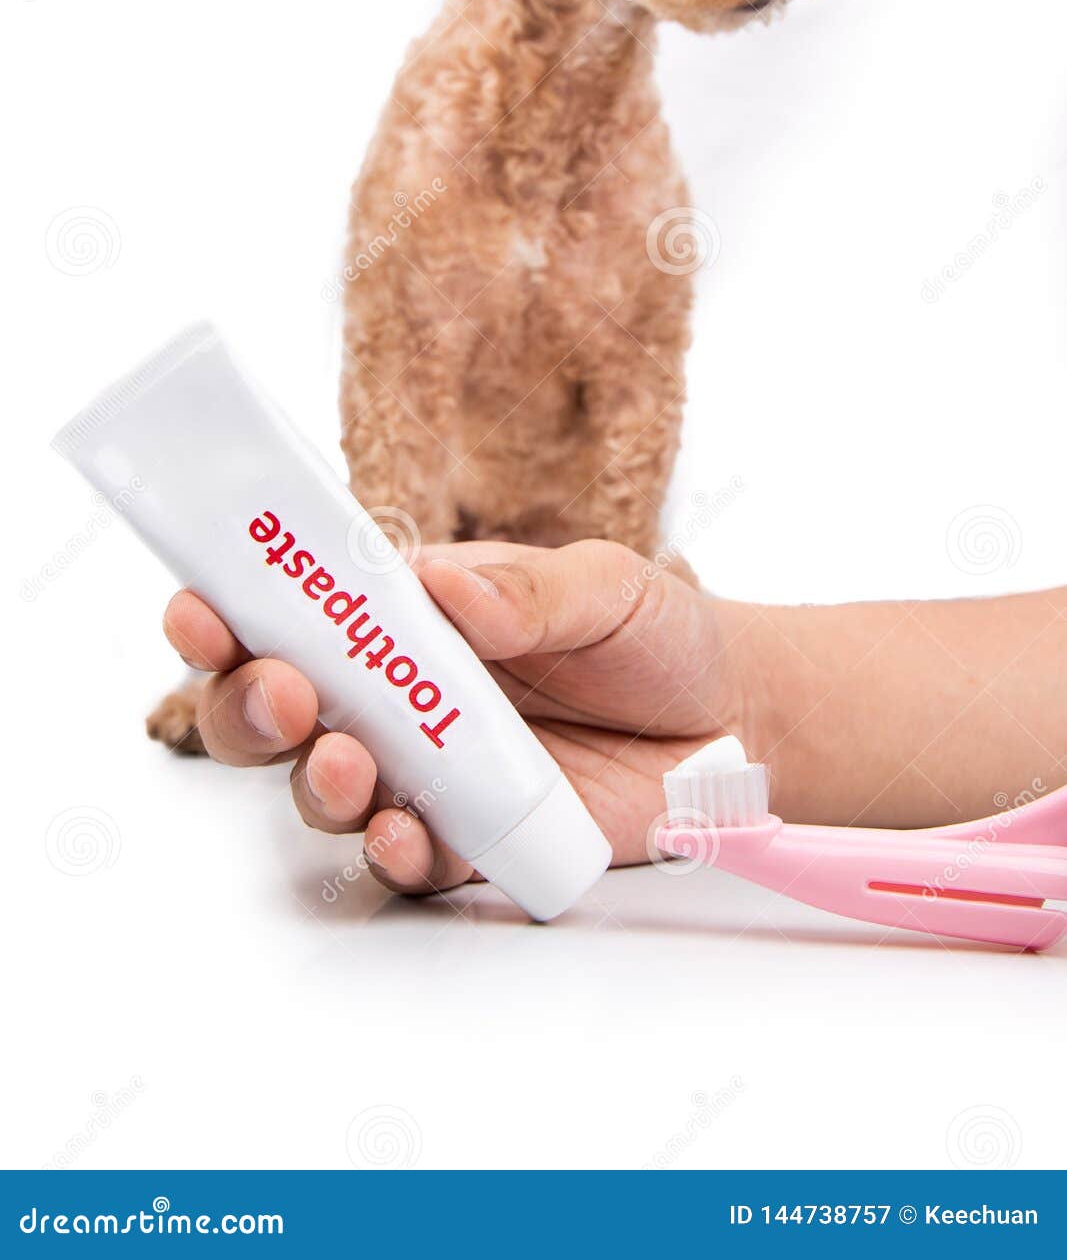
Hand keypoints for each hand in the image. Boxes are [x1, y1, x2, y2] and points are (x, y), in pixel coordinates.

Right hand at [162, 539, 741, 897]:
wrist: (734, 718)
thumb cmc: (655, 633)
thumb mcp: (605, 584)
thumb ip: (529, 590)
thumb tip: (445, 590)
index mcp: (410, 618)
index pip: (300, 611)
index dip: (234, 610)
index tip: (202, 607)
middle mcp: (401, 697)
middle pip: (281, 709)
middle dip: (250, 703)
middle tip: (281, 692)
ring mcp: (430, 771)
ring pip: (325, 786)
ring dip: (313, 779)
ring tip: (346, 763)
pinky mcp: (474, 840)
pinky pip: (406, 856)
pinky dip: (388, 850)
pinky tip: (399, 832)